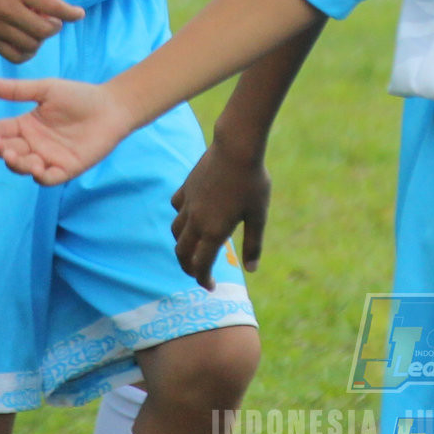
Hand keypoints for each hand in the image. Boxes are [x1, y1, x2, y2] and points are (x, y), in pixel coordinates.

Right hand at [0, 0, 80, 62]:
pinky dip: (27, 53)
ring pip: (31, 46)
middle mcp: (7, 9)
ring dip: (41, 40)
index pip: (53, 7)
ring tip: (37, 30)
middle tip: (53, 21)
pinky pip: (14, 56)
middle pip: (44, 30)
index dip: (71, 13)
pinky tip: (28, 43)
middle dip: (55, 27)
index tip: (78, 14)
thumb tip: (53, 15)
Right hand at [0, 76, 135, 185]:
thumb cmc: (79, 96)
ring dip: (15, 163)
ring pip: (23, 167)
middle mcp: (33, 144)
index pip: (2, 131)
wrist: (111, 107)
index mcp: (26, 125)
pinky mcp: (65, 169)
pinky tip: (36, 167)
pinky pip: (48, 178)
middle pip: (8, 151)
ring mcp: (48, 158)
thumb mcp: (47, 89)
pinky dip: (40, 176)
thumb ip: (18, 90)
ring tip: (11, 154)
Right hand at [170, 139, 271, 289]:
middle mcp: (196, 221)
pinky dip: (180, 218)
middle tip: (198, 272)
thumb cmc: (252, 182)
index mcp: (213, 232)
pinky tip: (191, 215)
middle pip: (182, 253)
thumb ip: (253, 244)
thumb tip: (251, 269)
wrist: (237, 147)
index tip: (210, 286)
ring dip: (182, 245)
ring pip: (175, 232)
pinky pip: (176, 208)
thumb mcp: (258, 216)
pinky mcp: (186, 187)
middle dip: (188, 267)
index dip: (203, 280)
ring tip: (193, 247)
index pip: (201, 266)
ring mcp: (188, 203)